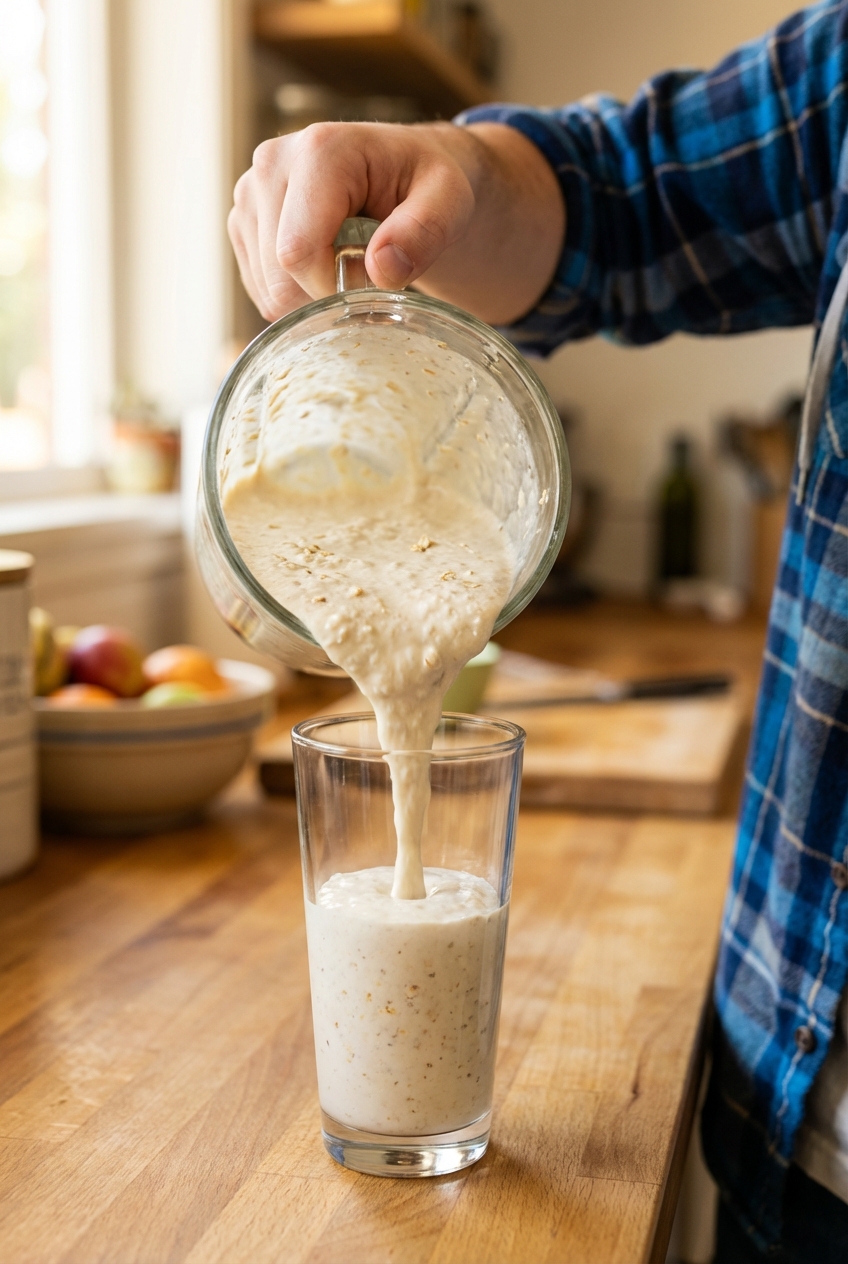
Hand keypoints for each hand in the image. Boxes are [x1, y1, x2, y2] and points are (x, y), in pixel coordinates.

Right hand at [228, 120, 564, 326]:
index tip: (376, 279)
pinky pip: (260, 288)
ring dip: (311, 296)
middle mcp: (271, 163)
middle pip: (278, 276)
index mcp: (318, 151)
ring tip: (348, 263)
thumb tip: (382, 268)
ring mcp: (250, 192)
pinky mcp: (244, 219)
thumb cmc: (429, 184)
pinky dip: (295, 293)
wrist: (409, 172)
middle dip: (324, 294)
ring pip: (266, 289)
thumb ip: (424, 231)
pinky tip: (326, 266)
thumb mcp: (450, 202)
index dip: (336, 288)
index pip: (298, 252)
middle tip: (367, 273)